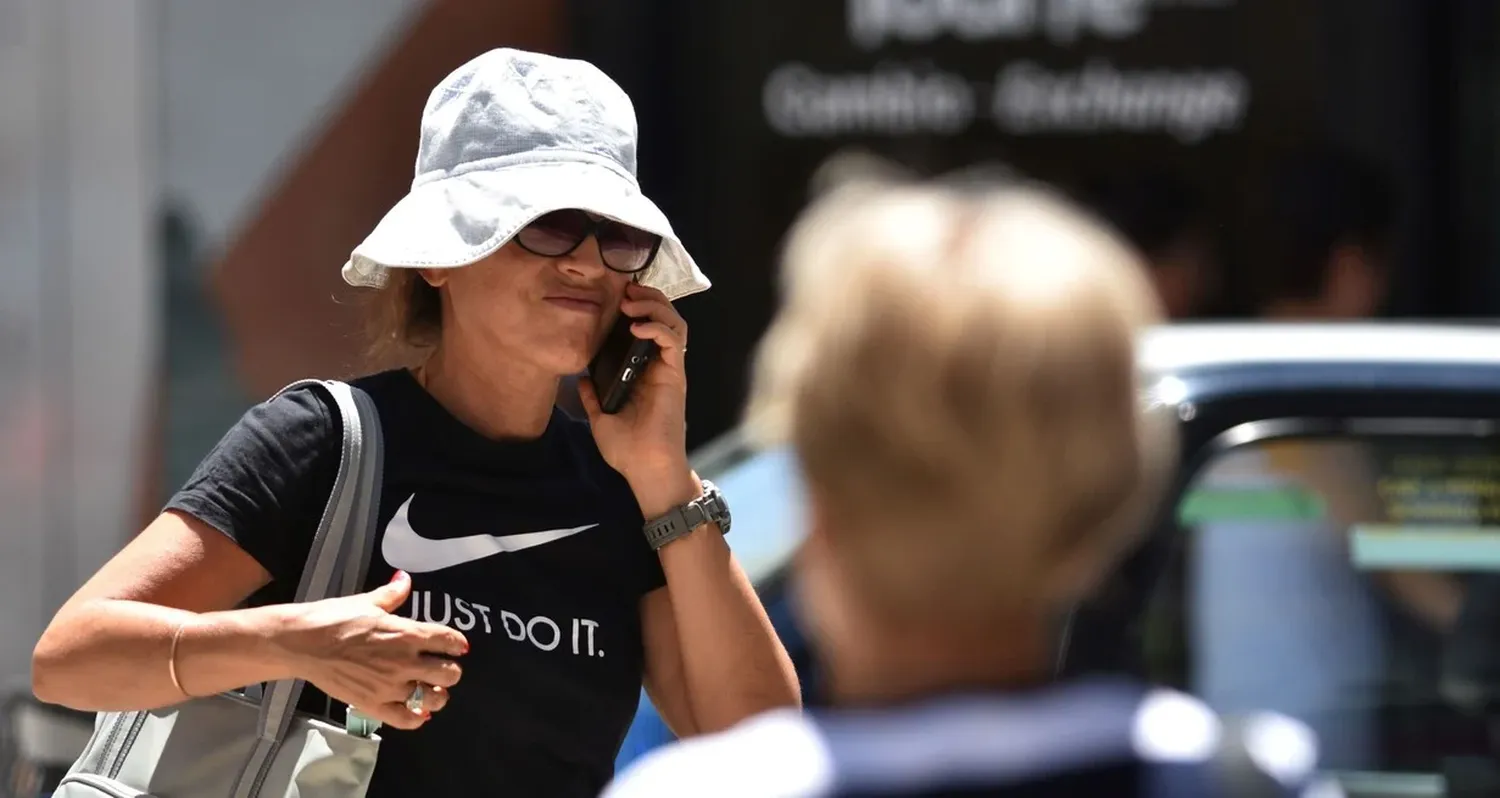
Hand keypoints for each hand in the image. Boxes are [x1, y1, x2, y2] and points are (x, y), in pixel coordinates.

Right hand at [275, 570, 466, 729]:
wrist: (303, 643)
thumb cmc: (334, 618)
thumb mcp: (367, 601)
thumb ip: (393, 594)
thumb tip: (404, 578)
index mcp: (406, 634)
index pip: (449, 641)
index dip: (457, 644)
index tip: (457, 646)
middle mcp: (404, 662)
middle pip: (449, 674)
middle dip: (451, 671)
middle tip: (442, 668)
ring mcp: (390, 687)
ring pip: (433, 699)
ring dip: (438, 695)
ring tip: (432, 691)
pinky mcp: (373, 705)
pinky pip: (407, 720)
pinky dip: (417, 718)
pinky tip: (418, 712)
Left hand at [579, 282, 689, 482]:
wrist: (645, 468)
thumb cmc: (627, 449)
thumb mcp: (600, 418)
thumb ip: (593, 397)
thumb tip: (581, 379)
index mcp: (644, 372)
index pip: (647, 328)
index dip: (637, 308)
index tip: (616, 296)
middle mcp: (659, 366)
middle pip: (664, 317)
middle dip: (647, 298)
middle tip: (625, 290)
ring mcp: (669, 369)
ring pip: (673, 323)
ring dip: (654, 306)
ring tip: (631, 301)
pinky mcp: (675, 375)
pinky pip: (673, 340)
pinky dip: (657, 327)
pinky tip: (637, 326)